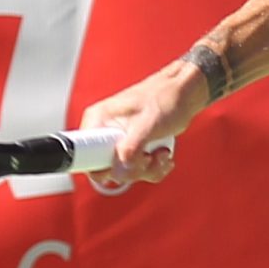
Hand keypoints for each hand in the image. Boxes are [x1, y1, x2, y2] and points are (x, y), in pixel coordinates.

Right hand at [79, 62, 199, 192]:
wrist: (186, 94)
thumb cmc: (167, 98)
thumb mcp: (148, 124)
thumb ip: (130, 149)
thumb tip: (119, 169)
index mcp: (98, 119)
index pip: (82, 155)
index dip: (102, 166)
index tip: (123, 163)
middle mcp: (103, 130)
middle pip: (105, 169)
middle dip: (132, 169)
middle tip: (149, 157)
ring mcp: (117, 140)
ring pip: (123, 172)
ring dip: (147, 169)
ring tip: (162, 152)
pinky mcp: (131, 148)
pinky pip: (136, 170)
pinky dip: (153, 168)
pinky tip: (163, 155)